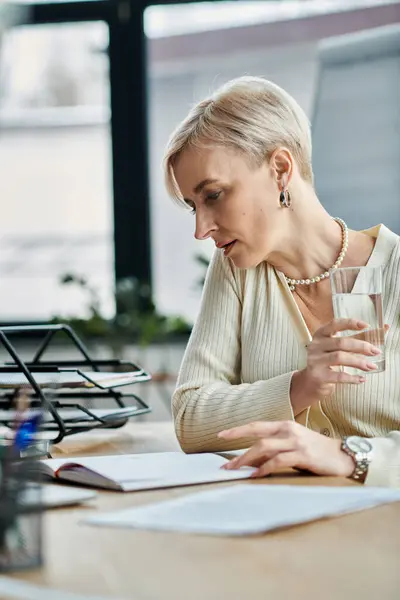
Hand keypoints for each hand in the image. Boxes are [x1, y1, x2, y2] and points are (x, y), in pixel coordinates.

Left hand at [218, 421, 354, 477]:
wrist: (343, 456)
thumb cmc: (317, 451)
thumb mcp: (295, 444)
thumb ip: (276, 447)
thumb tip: (254, 457)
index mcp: (285, 425)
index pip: (257, 425)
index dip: (238, 430)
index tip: (221, 434)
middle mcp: (289, 430)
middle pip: (257, 436)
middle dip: (238, 449)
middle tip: (225, 463)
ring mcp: (296, 442)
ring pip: (264, 448)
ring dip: (247, 460)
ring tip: (235, 470)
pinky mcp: (303, 455)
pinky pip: (278, 461)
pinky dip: (264, 469)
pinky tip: (255, 475)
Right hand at [290, 318, 385, 413]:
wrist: (312, 382)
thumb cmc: (329, 361)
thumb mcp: (339, 348)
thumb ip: (358, 338)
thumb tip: (383, 329)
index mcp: (321, 334)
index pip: (335, 324)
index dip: (350, 323)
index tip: (366, 326)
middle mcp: (316, 345)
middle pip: (341, 342)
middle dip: (361, 346)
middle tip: (376, 351)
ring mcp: (315, 360)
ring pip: (339, 358)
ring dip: (359, 362)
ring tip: (371, 366)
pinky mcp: (318, 376)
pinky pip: (338, 376)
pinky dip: (352, 378)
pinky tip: (361, 379)